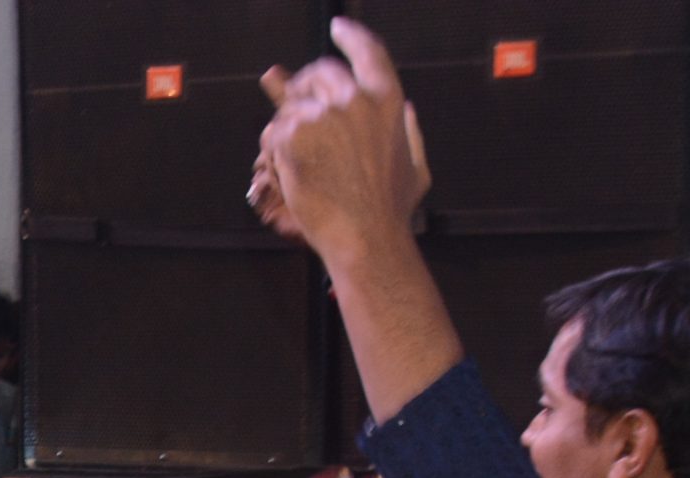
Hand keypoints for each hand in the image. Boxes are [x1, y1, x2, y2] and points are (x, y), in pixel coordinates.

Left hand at [252, 19, 430, 260]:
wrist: (365, 235)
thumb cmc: (390, 209)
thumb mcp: (416, 164)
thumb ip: (410, 131)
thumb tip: (409, 108)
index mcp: (388, 100)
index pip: (368, 51)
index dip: (350, 37)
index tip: (338, 28)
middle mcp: (356, 99)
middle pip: (319, 73)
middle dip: (306, 89)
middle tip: (301, 116)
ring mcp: (324, 114)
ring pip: (290, 105)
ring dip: (288, 128)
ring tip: (302, 164)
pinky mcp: (294, 134)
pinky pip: (273, 132)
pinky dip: (275, 152)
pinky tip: (292, 174)